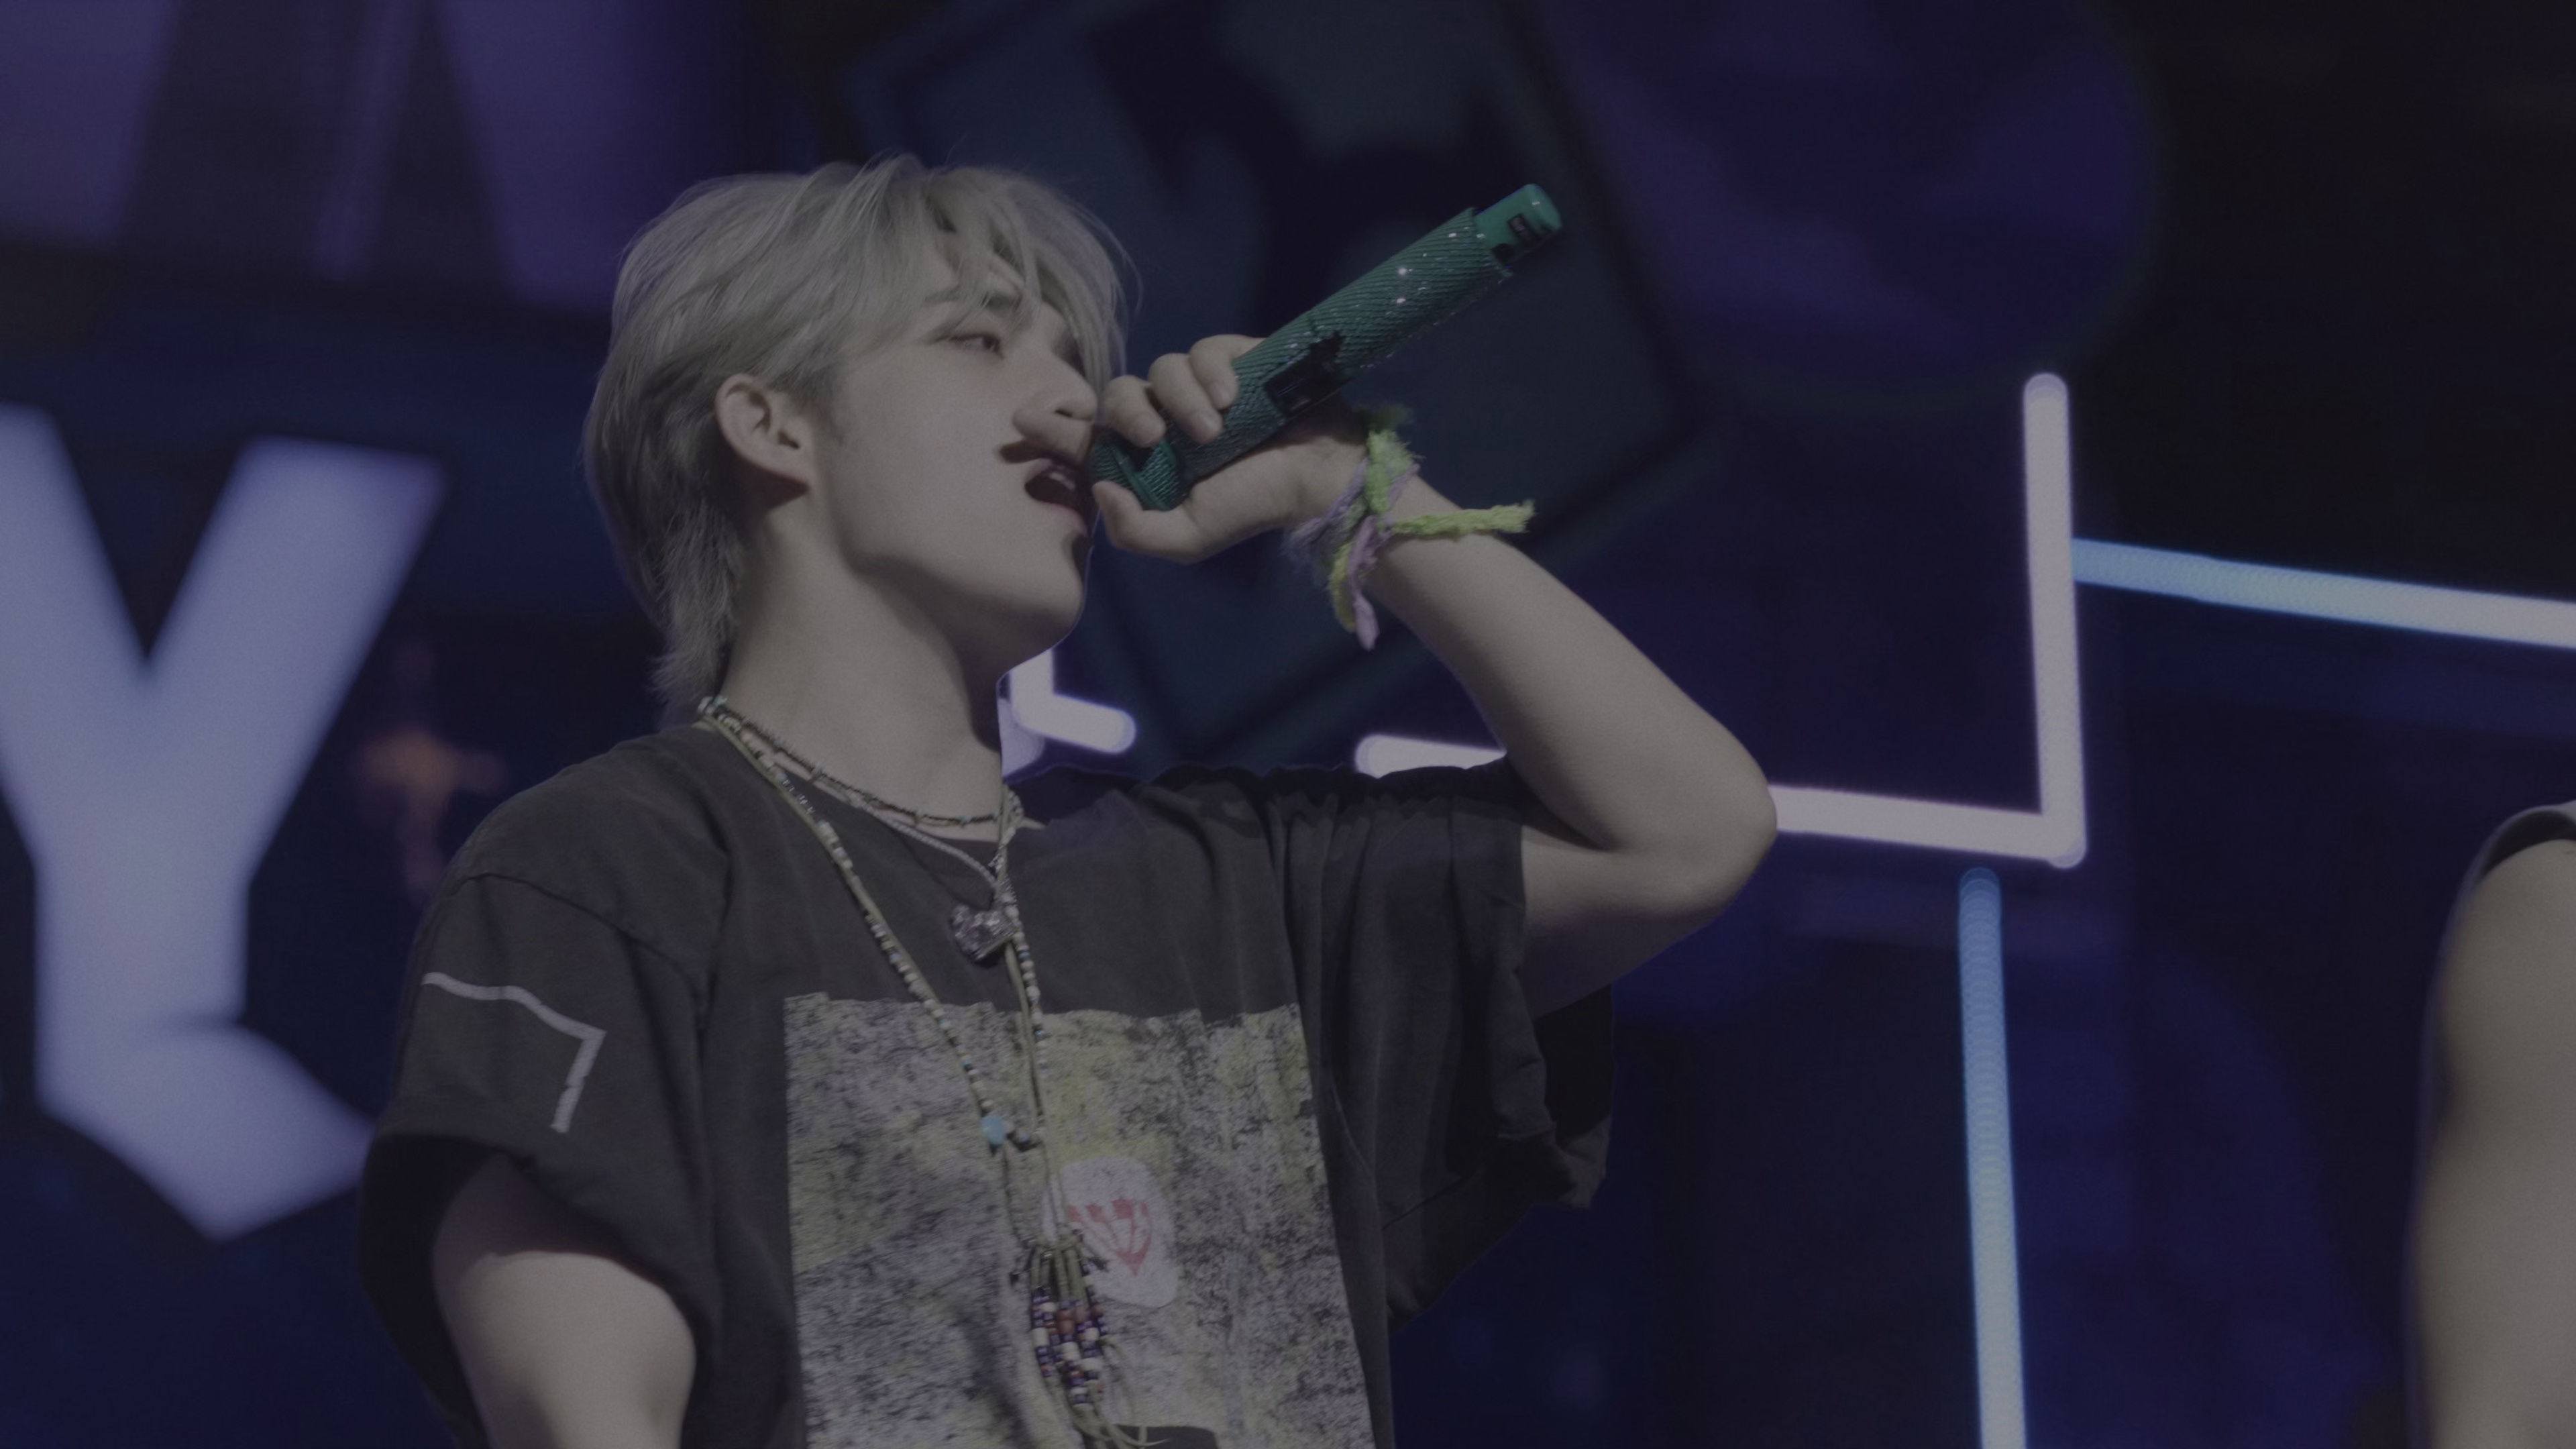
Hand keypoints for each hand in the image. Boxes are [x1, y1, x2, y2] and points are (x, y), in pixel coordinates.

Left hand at [1092, 334, 1365, 563]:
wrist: (1319, 475)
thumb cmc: (1254, 505)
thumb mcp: (1189, 537)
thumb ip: (1134, 530)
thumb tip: (1100, 489)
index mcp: (1151, 458)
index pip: (1102, 433)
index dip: (1082, 431)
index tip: (1065, 430)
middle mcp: (1169, 417)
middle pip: (1121, 392)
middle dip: (1129, 412)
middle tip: (1155, 437)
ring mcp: (1200, 386)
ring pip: (1163, 368)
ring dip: (1182, 398)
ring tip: (1215, 430)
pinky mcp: (1232, 358)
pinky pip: (1203, 350)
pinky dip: (1211, 371)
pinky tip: (1232, 397)